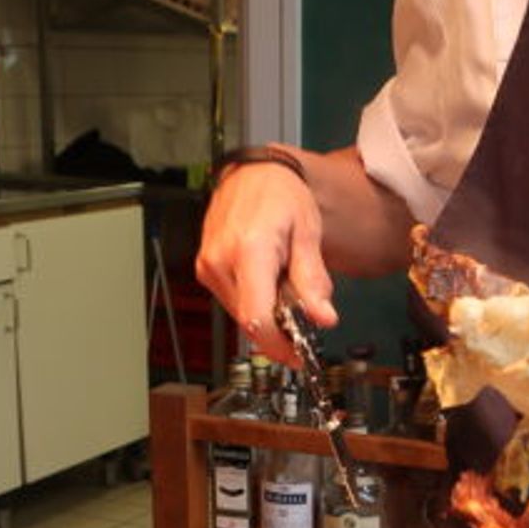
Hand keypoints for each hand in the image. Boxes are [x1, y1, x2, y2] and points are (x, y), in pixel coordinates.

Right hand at [194, 155, 337, 365]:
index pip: (257, 318)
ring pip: (241, 314)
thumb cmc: (281, 195)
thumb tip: (323, 318)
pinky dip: (255, 300)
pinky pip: (234, 300)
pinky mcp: (206, 269)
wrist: (252, 172)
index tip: (298, 355)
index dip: (278, 345)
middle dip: (280, 326)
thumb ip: (313, 280)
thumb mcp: (308, 234)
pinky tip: (268, 279)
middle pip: (250, 320)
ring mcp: (208, 266)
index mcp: (248, 251)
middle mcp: (220, 261)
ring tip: (285, 281)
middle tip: (304, 308)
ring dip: (268, 312)